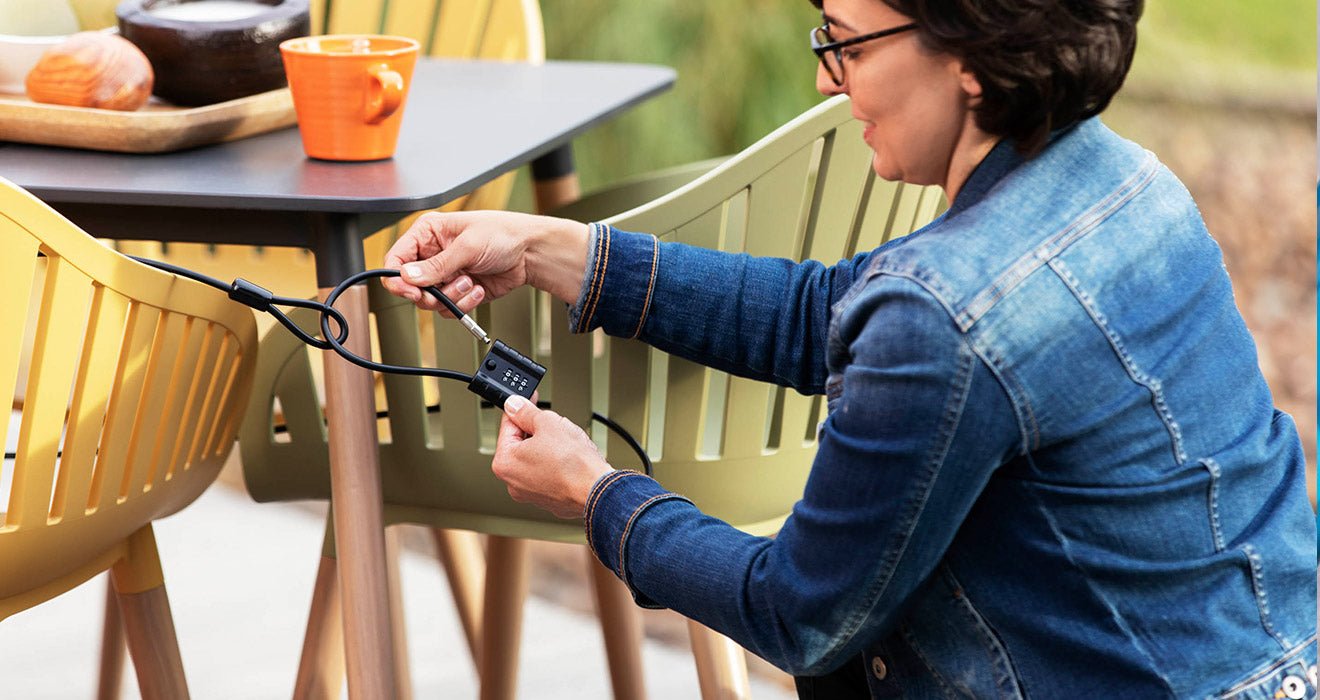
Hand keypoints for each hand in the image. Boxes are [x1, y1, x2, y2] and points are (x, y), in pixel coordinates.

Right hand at [382, 210, 589, 314]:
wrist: (530, 253)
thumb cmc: (503, 234)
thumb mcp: (467, 246)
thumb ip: (437, 265)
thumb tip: (409, 277)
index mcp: (427, 234)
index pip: (397, 258)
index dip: (398, 277)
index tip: (410, 290)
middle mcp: (433, 255)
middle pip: (410, 286)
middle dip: (428, 293)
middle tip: (441, 292)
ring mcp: (446, 275)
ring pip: (430, 301)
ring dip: (451, 297)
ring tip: (470, 282)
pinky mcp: (458, 292)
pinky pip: (449, 308)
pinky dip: (464, 304)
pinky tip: (478, 289)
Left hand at [492, 395, 613, 518]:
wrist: (597, 490)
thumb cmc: (573, 463)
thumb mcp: (547, 423)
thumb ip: (526, 412)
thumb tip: (514, 405)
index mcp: (504, 463)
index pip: (508, 426)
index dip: (520, 409)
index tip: (528, 400)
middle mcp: (513, 482)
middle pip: (522, 443)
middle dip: (538, 430)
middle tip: (555, 426)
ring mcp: (530, 493)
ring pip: (537, 457)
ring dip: (549, 446)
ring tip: (568, 445)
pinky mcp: (548, 498)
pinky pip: (548, 472)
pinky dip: (558, 463)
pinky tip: (571, 459)